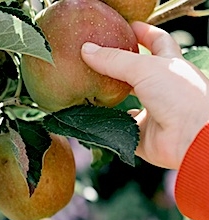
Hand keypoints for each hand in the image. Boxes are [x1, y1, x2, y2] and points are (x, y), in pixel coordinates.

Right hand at [81, 21, 208, 169]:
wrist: (190, 137)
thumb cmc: (180, 97)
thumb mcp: (145, 68)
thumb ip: (114, 60)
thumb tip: (86, 49)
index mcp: (170, 66)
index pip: (157, 42)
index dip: (143, 32)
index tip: (126, 26)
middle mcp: (162, 88)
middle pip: (138, 72)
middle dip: (120, 65)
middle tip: (99, 57)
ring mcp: (152, 112)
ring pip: (127, 101)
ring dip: (111, 96)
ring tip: (90, 86)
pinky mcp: (142, 134)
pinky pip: (121, 128)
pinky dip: (109, 124)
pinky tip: (97, 117)